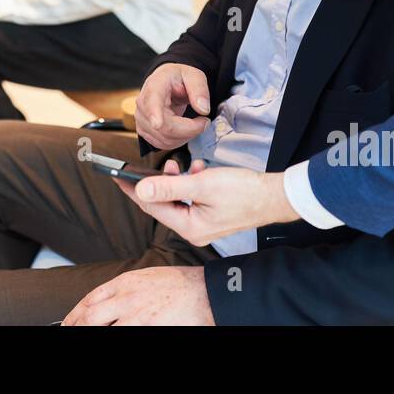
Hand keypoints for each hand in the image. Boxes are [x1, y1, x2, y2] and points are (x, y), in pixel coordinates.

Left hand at [61, 265, 213, 324]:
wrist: (205, 291)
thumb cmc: (181, 286)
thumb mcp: (148, 278)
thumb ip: (127, 289)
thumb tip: (109, 304)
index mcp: (125, 281)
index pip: (90, 298)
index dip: (75, 313)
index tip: (68, 322)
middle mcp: (125, 295)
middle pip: (89, 315)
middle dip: (75, 325)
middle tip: (67, 332)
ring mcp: (133, 312)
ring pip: (98, 326)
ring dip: (88, 332)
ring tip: (80, 336)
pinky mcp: (144, 325)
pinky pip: (119, 334)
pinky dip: (111, 336)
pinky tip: (106, 337)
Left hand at [113, 157, 299, 248]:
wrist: (275, 196)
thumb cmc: (243, 191)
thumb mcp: (202, 185)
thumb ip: (170, 187)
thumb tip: (141, 189)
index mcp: (189, 227)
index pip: (152, 207)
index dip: (135, 190)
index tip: (118, 177)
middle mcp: (194, 229)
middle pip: (164, 204)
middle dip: (160, 182)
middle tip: (160, 164)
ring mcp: (203, 224)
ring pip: (178, 199)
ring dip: (178, 181)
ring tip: (185, 166)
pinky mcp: (212, 215)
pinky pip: (192, 199)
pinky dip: (192, 183)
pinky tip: (200, 170)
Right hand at [134, 63, 210, 150]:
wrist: (166, 83)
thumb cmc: (178, 78)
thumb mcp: (194, 76)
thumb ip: (199, 90)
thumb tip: (203, 109)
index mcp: (155, 85)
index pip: (152, 101)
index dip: (154, 114)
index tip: (157, 124)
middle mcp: (143, 103)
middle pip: (164, 127)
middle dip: (190, 129)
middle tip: (205, 121)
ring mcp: (141, 119)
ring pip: (165, 139)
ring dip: (186, 136)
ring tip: (195, 123)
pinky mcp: (144, 131)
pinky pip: (163, 144)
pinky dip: (179, 141)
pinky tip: (185, 129)